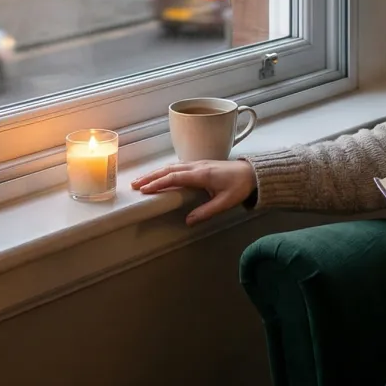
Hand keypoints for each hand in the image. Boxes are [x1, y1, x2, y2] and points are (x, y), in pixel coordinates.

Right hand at [131, 159, 256, 225]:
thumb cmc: (239, 187)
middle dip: (151, 176)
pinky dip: (165, 171)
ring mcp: (198, 164)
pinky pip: (178, 166)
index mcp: (202, 174)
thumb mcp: (225, 202)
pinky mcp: (200, 165)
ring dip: (156, 173)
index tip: (144, 190)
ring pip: (172, 167)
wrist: (252, 172)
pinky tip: (160, 176)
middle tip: (134, 184)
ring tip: (141, 181)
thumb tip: (187, 221)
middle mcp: (197, 166)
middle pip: (169, 169)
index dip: (158, 183)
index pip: (175, 177)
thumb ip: (206, 212)